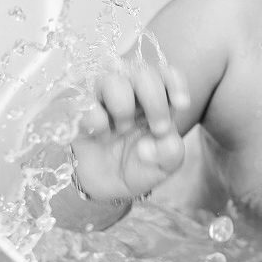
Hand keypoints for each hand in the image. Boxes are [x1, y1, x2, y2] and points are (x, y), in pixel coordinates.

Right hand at [68, 63, 190, 202]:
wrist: (107, 188)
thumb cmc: (140, 167)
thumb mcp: (164, 166)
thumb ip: (171, 153)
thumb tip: (152, 143)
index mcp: (158, 101)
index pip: (167, 75)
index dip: (175, 83)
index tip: (181, 105)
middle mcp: (132, 95)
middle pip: (143, 74)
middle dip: (155, 100)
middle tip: (158, 128)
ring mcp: (104, 102)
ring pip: (112, 80)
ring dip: (123, 105)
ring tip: (123, 129)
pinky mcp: (80, 114)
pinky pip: (84, 103)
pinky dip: (96, 119)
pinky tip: (101, 135)